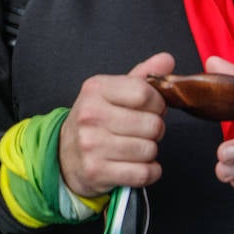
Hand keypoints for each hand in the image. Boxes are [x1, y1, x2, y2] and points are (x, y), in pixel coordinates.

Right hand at [59, 52, 172, 196]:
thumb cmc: (96, 120)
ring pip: (150, 150)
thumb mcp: (113, 92)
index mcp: (95, 89)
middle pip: (152, 124)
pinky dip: (149, 171)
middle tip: (140, 130)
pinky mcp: (96, 170)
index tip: (150, 109)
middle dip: (155, 130)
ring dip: (150, 151)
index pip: (145, 93)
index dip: (157, 104)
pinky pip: (144, 173)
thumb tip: (167, 59)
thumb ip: (142, 76)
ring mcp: (91, 144)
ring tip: (134, 146)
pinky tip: (136, 165)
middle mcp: (90, 115)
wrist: (66, 153)